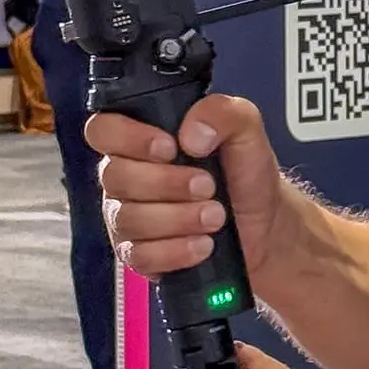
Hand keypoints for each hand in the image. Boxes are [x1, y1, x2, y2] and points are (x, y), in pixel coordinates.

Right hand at [91, 91, 290, 287]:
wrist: (266, 225)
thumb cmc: (245, 175)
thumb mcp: (246, 131)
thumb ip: (222, 113)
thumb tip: (190, 134)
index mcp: (142, 140)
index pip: (103, 130)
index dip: (129, 138)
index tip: (170, 148)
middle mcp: (126, 177)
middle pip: (115, 176)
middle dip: (167, 183)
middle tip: (208, 186)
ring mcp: (128, 218)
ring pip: (127, 218)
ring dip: (178, 218)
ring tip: (215, 216)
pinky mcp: (139, 255)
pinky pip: (140, 256)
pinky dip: (175, 251)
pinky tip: (203, 244)